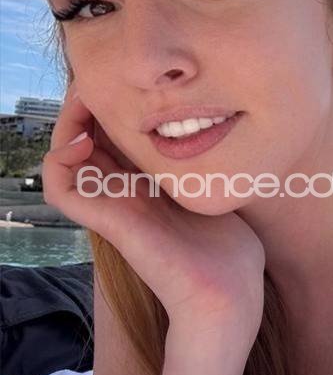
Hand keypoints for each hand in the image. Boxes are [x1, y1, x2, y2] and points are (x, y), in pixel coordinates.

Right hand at [42, 81, 265, 334]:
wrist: (229, 293)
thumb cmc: (233, 250)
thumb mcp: (223, 191)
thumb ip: (213, 164)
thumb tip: (223, 129)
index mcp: (149, 183)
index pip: (115, 134)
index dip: (114, 103)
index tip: (133, 83)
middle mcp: (124, 191)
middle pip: (86, 136)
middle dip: (91, 102)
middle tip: (103, 80)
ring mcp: (112, 204)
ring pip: (64, 154)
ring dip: (68, 122)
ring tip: (89, 101)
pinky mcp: (106, 220)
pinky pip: (59, 186)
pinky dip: (58, 159)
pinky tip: (83, 139)